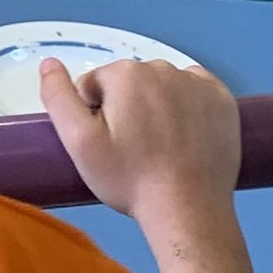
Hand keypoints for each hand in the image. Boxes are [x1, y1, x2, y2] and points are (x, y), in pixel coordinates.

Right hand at [38, 54, 240, 230]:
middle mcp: (163, 67)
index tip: (109, 146)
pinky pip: (195, 91)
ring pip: (162, 86)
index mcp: (125, 74)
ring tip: (161, 147)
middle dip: (126, 109)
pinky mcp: (223, 99)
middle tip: (133, 150)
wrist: (189, 209)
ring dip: (156, 106)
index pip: (95, 85)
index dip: (94, 116)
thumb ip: (58, 98)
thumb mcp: (79, 144)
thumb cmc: (129, 179)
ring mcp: (197, 82)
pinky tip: (185, 136)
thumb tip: (49, 63)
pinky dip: (188, 106)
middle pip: (129, 83)